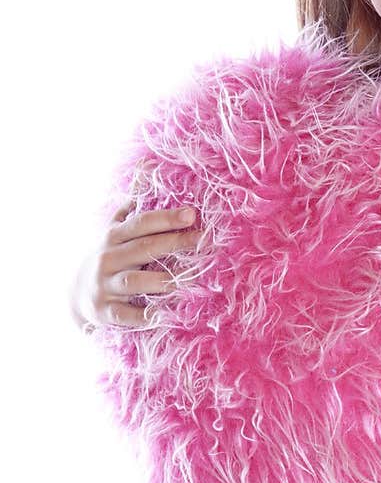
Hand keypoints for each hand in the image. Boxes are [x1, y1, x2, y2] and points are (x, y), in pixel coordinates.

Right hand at [71, 200, 208, 330]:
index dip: (165, 218)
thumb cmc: (108, 258)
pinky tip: (165, 315)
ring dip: (162, 281)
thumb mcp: (114, 231)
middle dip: (175, 243)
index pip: (141, 224)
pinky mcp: (104, 312)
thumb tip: (147, 166)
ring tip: (189, 280)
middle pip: (144, 249)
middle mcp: (108, 259)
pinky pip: (126, 315)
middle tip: (203, 241)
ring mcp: (105, 286)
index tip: (192, 214)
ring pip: (135, 282)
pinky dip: (145, 316)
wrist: (76, 294)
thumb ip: (131, 206)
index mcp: (113, 237)